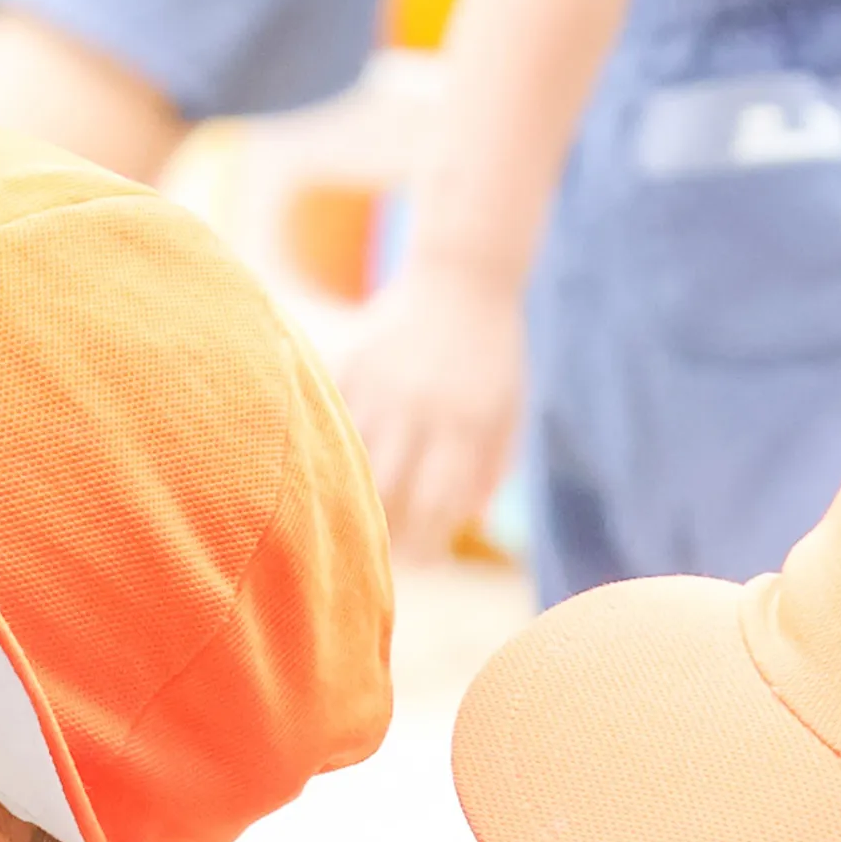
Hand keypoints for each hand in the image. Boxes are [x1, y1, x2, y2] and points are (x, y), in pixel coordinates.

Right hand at [334, 252, 525, 561]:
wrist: (463, 276)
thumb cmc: (493, 353)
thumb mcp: (510, 409)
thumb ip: (491, 466)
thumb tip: (468, 522)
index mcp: (469, 423)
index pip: (438, 504)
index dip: (426, 544)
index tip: (422, 565)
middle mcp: (422, 408)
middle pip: (387, 490)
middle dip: (382, 530)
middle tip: (381, 553)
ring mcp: (382, 387)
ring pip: (352, 459)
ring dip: (350, 493)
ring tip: (353, 514)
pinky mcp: (352, 366)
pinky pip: (332, 420)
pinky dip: (331, 445)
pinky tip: (331, 460)